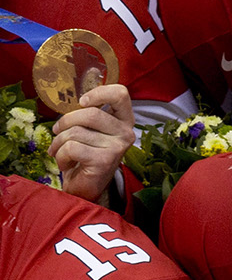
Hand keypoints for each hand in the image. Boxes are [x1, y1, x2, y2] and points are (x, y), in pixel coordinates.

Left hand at [49, 83, 134, 203]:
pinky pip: (71, 148)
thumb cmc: (86, 153)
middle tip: (57, 132)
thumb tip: (73, 100)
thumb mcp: (90, 130)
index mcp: (124, 120)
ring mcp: (117, 147)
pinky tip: (66, 163)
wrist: (86, 186)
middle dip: (65, 122)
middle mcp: (126, 132)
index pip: (120, 94)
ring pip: (76, 132)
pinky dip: (60, 156)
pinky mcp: (104, 160)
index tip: (82, 102)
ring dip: (58, 142)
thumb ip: (88, 113)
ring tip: (60, 151)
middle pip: (90, 113)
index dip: (99, 93)